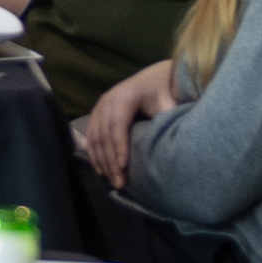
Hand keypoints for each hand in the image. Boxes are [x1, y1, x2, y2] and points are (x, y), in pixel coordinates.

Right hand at [72, 58, 176, 186]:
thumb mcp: (168, 103)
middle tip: (119, 183)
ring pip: (95, 138)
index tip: (124, 167)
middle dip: (110, 160)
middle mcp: (107, 101)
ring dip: (101, 161)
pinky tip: (101, 171)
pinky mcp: (96, 114)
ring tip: (111, 181)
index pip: (117, 124)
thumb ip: (168, 119)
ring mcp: (99, 107)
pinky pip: (91, 136)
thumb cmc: (162, 93)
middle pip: (104, 134)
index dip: (119, 146)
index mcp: (124, 96)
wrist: (153, 80)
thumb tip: (170, 142)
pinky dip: (94, 155)